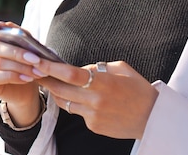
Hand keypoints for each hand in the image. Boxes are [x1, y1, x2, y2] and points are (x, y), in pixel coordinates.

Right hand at [0, 15, 44, 126]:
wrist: (26, 86)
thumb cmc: (24, 61)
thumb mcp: (26, 46)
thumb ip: (22, 37)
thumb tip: (19, 33)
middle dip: (17, 53)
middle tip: (36, 58)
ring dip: (21, 66)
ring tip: (37, 70)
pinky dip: (15, 77)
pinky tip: (28, 78)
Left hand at [36, 60, 157, 139]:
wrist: (153, 117)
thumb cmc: (138, 89)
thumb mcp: (121, 68)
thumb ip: (97, 67)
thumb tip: (79, 69)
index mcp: (103, 82)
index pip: (70, 74)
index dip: (51, 68)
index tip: (38, 62)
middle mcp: (96, 100)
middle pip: (61, 89)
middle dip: (45, 80)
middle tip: (34, 71)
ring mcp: (93, 115)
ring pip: (65, 102)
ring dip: (56, 92)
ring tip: (51, 82)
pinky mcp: (94, 126)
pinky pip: (77, 112)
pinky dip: (75, 104)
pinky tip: (81, 98)